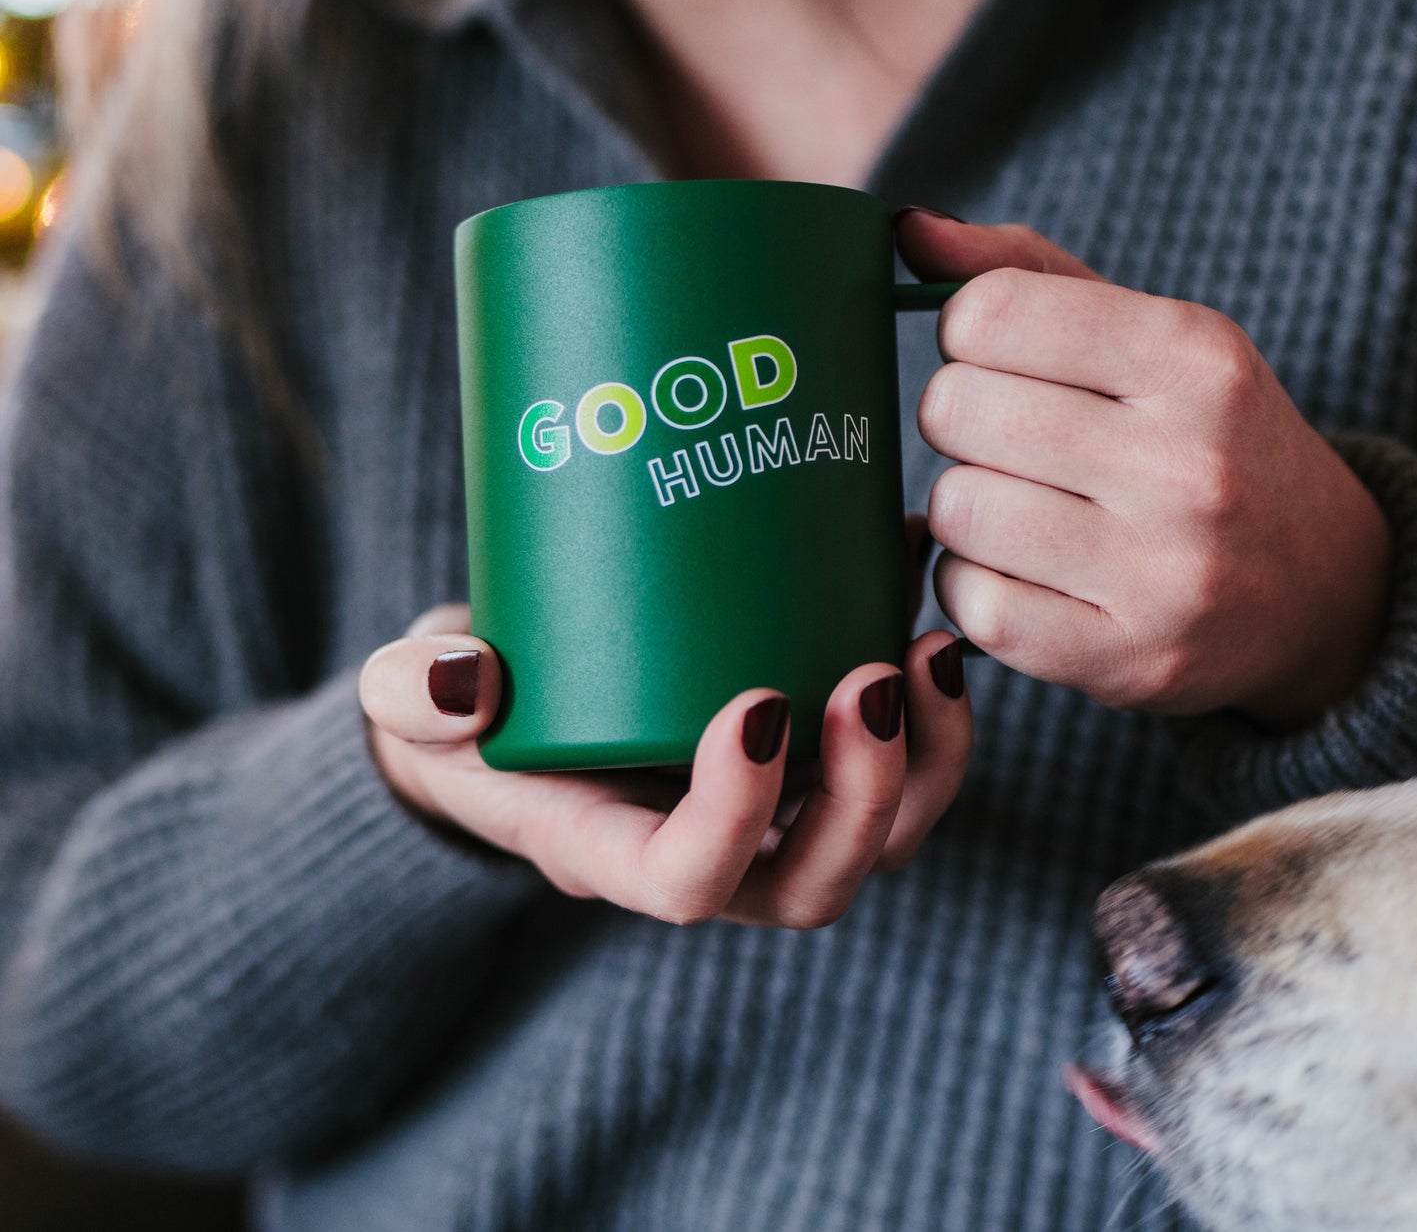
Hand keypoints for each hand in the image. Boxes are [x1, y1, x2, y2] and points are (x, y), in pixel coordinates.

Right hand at [359, 596, 970, 928]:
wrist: (509, 708)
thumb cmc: (463, 713)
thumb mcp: (410, 699)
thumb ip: (412, 694)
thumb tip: (464, 684)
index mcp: (608, 849)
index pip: (686, 883)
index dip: (735, 818)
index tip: (753, 705)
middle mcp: (704, 852)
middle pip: (810, 882)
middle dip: (866, 796)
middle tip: (878, 677)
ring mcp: (763, 813)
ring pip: (877, 839)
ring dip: (927, 761)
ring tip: (932, 651)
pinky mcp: (800, 759)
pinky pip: (893, 768)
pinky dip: (929, 708)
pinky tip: (921, 606)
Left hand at [897, 210, 1391, 724]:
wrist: (1317, 588)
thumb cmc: (1202, 440)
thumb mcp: (1148, 336)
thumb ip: (1023, 272)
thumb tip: (905, 228)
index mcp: (1194, 356)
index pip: (985, 313)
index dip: (968, 336)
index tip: (1002, 361)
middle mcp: (1188, 462)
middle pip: (953, 409)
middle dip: (961, 421)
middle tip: (1010, 442)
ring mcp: (1163, 573)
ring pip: (953, 509)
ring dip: (965, 508)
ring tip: (1023, 509)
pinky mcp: (1127, 661)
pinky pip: (972, 606)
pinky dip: (973, 586)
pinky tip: (1020, 573)